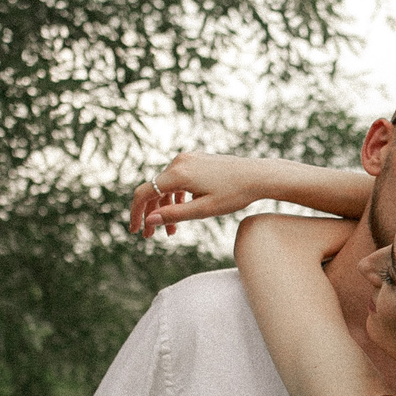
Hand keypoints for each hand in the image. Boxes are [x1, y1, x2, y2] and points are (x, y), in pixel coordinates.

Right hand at [127, 153, 294, 236]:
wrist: (258, 175)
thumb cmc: (234, 194)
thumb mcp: (203, 210)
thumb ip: (174, 215)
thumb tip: (149, 220)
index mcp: (178, 173)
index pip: (145, 193)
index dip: (136, 212)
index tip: (136, 231)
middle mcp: (179, 161)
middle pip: (154, 189)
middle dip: (151, 214)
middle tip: (152, 236)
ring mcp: (188, 158)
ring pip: (165, 185)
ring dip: (165, 207)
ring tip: (171, 231)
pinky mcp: (196, 160)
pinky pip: (177, 179)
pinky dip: (176, 196)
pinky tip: (182, 211)